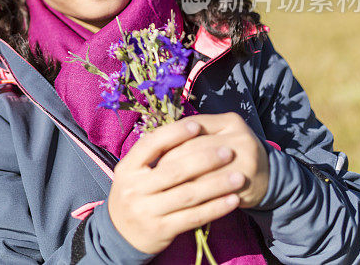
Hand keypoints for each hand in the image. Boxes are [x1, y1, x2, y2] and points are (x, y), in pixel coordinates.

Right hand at [107, 119, 243, 254]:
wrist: (120, 234)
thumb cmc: (135, 194)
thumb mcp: (133, 173)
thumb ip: (154, 156)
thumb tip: (187, 131)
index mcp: (127, 168)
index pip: (151, 144)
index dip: (175, 133)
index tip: (198, 125)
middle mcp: (134, 188)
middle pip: (174, 170)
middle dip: (204, 159)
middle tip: (228, 152)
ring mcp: (147, 210)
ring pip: (188, 194)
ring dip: (217, 185)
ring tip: (239, 177)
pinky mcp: (162, 230)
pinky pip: (194, 217)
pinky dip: (216, 208)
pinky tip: (232, 200)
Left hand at [155, 112, 269, 208]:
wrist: (268, 177)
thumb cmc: (230, 154)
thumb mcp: (218, 136)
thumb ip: (193, 135)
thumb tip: (153, 141)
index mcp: (231, 121)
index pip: (193, 126)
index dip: (170, 139)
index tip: (153, 151)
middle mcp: (241, 137)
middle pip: (195, 147)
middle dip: (171, 160)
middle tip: (154, 172)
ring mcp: (246, 160)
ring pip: (203, 169)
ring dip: (179, 180)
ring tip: (163, 185)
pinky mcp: (245, 183)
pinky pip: (212, 189)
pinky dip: (194, 193)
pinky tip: (180, 198)